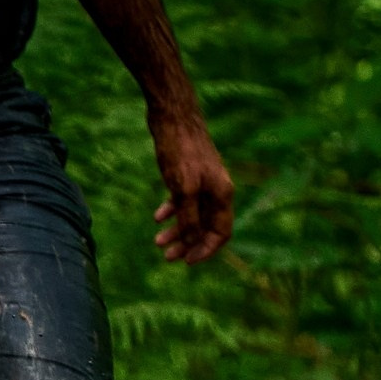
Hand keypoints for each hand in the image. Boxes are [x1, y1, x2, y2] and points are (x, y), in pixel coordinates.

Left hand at [149, 109, 232, 262]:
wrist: (173, 117)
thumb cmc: (180, 151)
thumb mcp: (183, 188)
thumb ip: (189, 216)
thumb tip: (191, 240)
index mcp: (222, 194)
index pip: (222, 233)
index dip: (206, 249)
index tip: (187, 262)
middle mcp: (217, 189)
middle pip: (206, 227)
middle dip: (188, 244)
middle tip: (167, 256)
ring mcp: (203, 181)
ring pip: (193, 215)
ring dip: (178, 231)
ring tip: (157, 241)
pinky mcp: (188, 173)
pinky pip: (183, 200)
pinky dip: (172, 211)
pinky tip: (157, 218)